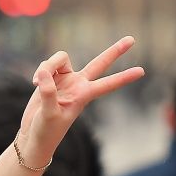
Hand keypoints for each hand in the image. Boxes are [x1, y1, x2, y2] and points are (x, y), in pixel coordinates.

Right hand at [18, 36, 144, 160]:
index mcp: (83, 95)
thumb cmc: (46, 131)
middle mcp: (78, 85)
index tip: (142, 71)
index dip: (124, 78)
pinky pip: (47, 64)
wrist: (34, 135)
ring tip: (35, 82)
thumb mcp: (49, 114)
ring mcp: (65, 80)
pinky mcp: (51, 78)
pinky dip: (39, 71)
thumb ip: (48, 92)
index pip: (108, 84)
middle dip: (115, 51)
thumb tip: (43, 72)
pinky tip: (33, 82)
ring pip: (60, 58)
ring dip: (47, 65)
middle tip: (132, 39)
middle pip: (100, 63)